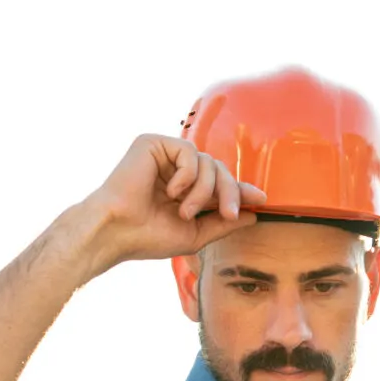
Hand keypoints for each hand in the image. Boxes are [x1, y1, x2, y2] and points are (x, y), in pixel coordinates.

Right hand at [84, 134, 265, 270]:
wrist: (117, 231)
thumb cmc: (148, 236)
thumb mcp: (195, 233)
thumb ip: (223, 222)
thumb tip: (253, 214)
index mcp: (182, 187)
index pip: (218, 181)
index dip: (240, 189)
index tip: (262, 199)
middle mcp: (174, 168)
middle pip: (219, 169)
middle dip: (228, 192)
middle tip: (228, 215)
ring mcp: (164, 154)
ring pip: (208, 161)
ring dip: (203, 191)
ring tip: (184, 211)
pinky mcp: (153, 143)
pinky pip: (189, 151)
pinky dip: (187, 176)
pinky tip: (170, 192)